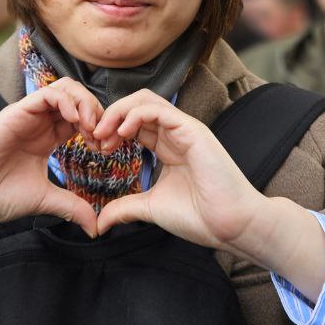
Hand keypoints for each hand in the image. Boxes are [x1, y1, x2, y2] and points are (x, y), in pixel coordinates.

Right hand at [0, 78, 103, 250]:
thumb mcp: (43, 200)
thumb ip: (71, 206)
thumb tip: (96, 227)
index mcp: (45, 139)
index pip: (81, 119)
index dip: (100, 129)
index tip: (108, 150)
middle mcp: (37, 123)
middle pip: (78, 99)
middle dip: (99, 114)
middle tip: (105, 139)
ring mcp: (27, 116)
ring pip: (65, 89)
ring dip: (86, 104)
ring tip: (92, 129)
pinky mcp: (15, 112)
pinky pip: (47, 93)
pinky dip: (67, 101)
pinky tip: (76, 122)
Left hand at [90, 90, 324, 299]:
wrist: (231, 225)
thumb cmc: (199, 216)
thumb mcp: (151, 209)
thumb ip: (124, 208)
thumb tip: (99, 224)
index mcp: (167, 147)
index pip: (133, 123)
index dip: (111, 129)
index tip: (95, 147)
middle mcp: (175, 133)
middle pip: (136, 105)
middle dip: (110, 115)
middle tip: (94, 136)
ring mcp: (184, 129)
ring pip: (145, 100)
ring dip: (119, 111)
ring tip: (103, 132)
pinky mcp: (192, 130)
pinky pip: (159, 109)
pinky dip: (135, 114)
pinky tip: (122, 132)